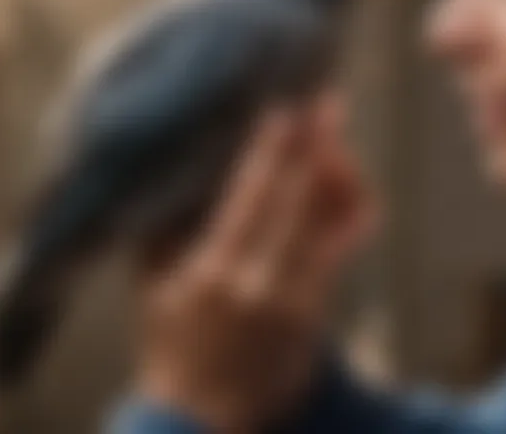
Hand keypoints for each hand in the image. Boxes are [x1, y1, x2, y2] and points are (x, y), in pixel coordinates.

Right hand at [136, 93, 376, 430]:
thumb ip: (166, 227)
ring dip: (340, 172)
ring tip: (336, 141)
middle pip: (299, 198)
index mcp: (212, 270)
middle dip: (316, 145)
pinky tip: (352, 183)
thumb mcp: (153, 285)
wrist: (205, 419)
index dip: (271, 150)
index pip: (250, 196)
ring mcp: (296, 297)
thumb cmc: (173, 342)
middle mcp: (260, 281)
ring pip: (332, 221)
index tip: (284, 111)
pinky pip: (344, 246)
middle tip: (327, 104)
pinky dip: (352, 209)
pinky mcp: (317, 309)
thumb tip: (187, 168)